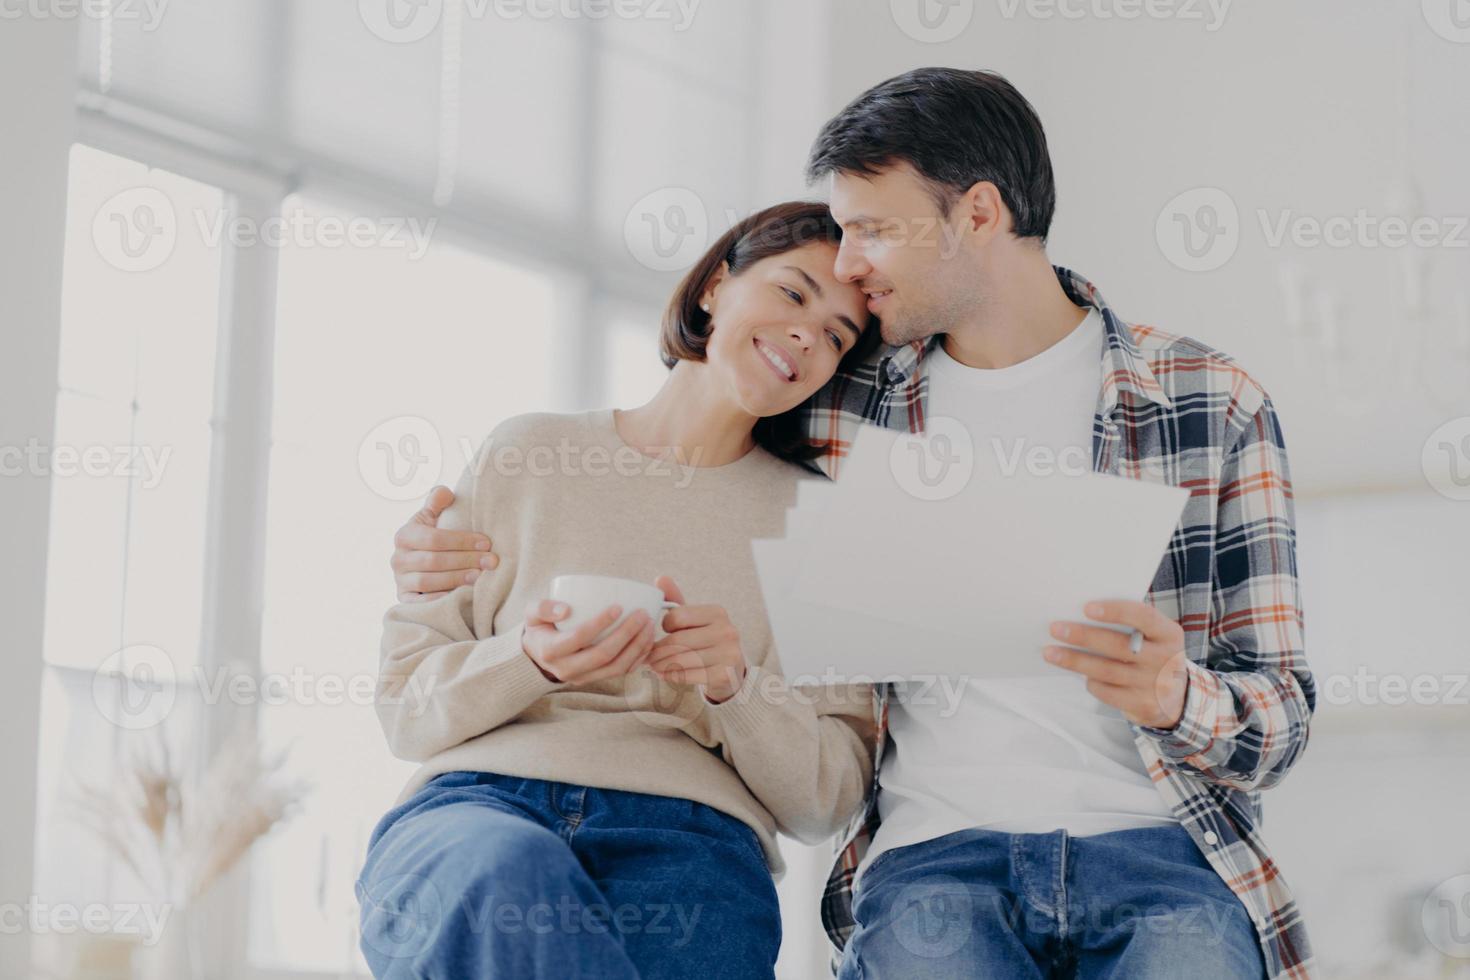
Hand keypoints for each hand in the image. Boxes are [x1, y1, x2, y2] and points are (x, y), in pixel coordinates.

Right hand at [391, 486, 500, 601]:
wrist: (424, 568)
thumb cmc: (435, 539)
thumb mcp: (434, 518)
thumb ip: (438, 502)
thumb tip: (443, 492)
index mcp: (404, 535)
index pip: (433, 538)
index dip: (461, 541)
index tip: (486, 543)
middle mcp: (398, 559)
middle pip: (433, 561)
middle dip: (465, 560)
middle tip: (490, 561)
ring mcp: (400, 581)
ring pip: (428, 582)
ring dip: (456, 579)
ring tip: (480, 577)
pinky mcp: (405, 601)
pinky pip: (421, 603)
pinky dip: (442, 599)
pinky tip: (463, 594)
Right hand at [520, 598, 655, 684]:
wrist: (538, 653)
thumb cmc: (540, 626)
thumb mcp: (532, 613)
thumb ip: (543, 607)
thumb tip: (566, 609)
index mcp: (551, 651)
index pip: (579, 638)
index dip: (600, 623)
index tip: (618, 606)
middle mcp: (567, 670)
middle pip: (603, 655)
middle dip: (627, 635)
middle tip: (642, 614)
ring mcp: (583, 678)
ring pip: (616, 668)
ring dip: (637, 647)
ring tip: (649, 625)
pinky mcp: (595, 680)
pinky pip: (621, 672)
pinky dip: (638, 657)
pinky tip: (648, 640)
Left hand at [645, 576, 747, 702]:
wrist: (731, 670)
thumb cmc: (706, 640)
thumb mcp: (694, 619)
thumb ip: (676, 601)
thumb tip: (660, 578)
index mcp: (717, 612)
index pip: (677, 616)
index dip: (664, 626)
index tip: (661, 633)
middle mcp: (726, 631)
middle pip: (677, 640)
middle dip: (657, 650)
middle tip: (647, 656)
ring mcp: (728, 653)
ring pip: (680, 659)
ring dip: (661, 665)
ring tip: (654, 666)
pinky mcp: (724, 674)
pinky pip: (687, 675)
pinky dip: (671, 676)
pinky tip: (665, 674)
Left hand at [1044, 600, 1189, 729]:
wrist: (1174, 699)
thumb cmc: (1152, 656)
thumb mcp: (1153, 637)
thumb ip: (1130, 624)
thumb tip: (1080, 614)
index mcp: (1169, 634)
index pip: (1143, 617)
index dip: (1115, 611)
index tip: (1086, 608)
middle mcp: (1165, 659)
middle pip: (1118, 645)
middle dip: (1083, 636)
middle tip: (1055, 628)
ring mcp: (1154, 684)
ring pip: (1106, 670)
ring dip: (1074, 661)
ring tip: (1051, 652)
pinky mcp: (1142, 705)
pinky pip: (1107, 692)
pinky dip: (1090, 682)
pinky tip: (1080, 675)